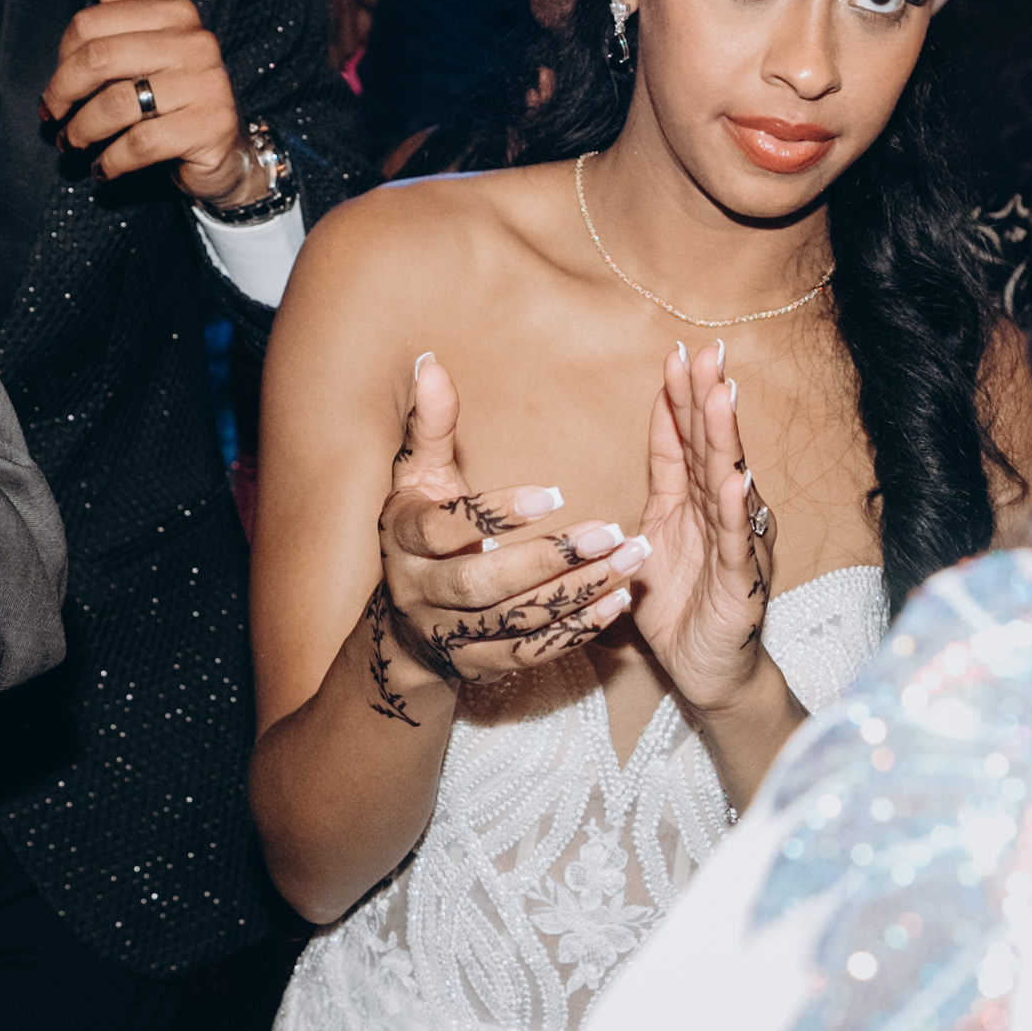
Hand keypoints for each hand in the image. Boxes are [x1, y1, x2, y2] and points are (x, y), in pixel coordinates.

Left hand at [48, 0, 258, 203]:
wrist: (223, 150)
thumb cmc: (172, 94)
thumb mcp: (143, 39)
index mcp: (176, 14)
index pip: (92, 24)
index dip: (61, 60)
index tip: (57, 89)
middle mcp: (197, 43)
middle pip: (98, 60)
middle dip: (63, 96)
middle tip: (53, 120)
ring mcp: (209, 85)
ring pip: (116, 105)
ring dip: (82, 132)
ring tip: (75, 145)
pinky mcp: (211, 127)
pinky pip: (140, 143)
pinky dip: (111, 161)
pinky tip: (103, 167)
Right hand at [369, 346, 634, 706]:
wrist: (405, 624)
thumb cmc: (422, 530)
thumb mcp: (418, 476)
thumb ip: (432, 425)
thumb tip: (433, 364)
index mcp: (401, 538)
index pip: (444, 528)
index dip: (497, 512)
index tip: (556, 492)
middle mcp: (418, 592)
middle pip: (483, 582)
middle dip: (550, 560)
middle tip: (610, 532)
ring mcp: (446, 635)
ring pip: (515, 620)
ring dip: (577, 593)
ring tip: (629, 561)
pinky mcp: (476, 666)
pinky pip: (529, 654)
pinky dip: (575, 632)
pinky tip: (617, 603)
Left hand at [625, 340, 777, 714]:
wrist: (707, 672)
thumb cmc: (682, 608)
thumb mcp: (653, 540)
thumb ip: (659, 491)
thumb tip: (659, 437)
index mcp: (693, 504)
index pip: (685, 443)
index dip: (680, 400)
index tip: (676, 354)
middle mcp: (721, 515)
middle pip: (711, 448)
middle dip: (705, 398)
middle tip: (704, 352)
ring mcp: (736, 545)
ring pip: (728, 482)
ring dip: (723, 438)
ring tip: (720, 394)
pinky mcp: (741, 582)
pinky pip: (737, 542)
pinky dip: (735, 510)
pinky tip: (734, 480)